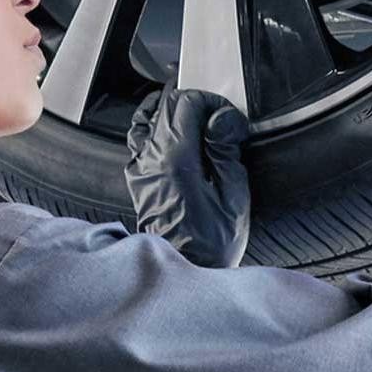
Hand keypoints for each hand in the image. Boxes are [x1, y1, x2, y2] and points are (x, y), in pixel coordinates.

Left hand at [125, 86, 250, 267]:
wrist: (185, 268)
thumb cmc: (211, 243)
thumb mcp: (234, 197)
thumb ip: (226, 151)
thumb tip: (222, 119)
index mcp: (177, 162)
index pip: (186, 104)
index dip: (211, 103)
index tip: (227, 118)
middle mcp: (152, 160)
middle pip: (166, 105)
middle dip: (195, 104)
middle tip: (217, 120)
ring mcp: (140, 168)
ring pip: (148, 117)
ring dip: (173, 112)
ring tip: (196, 121)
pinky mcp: (137, 178)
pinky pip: (139, 137)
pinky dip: (155, 127)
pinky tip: (173, 134)